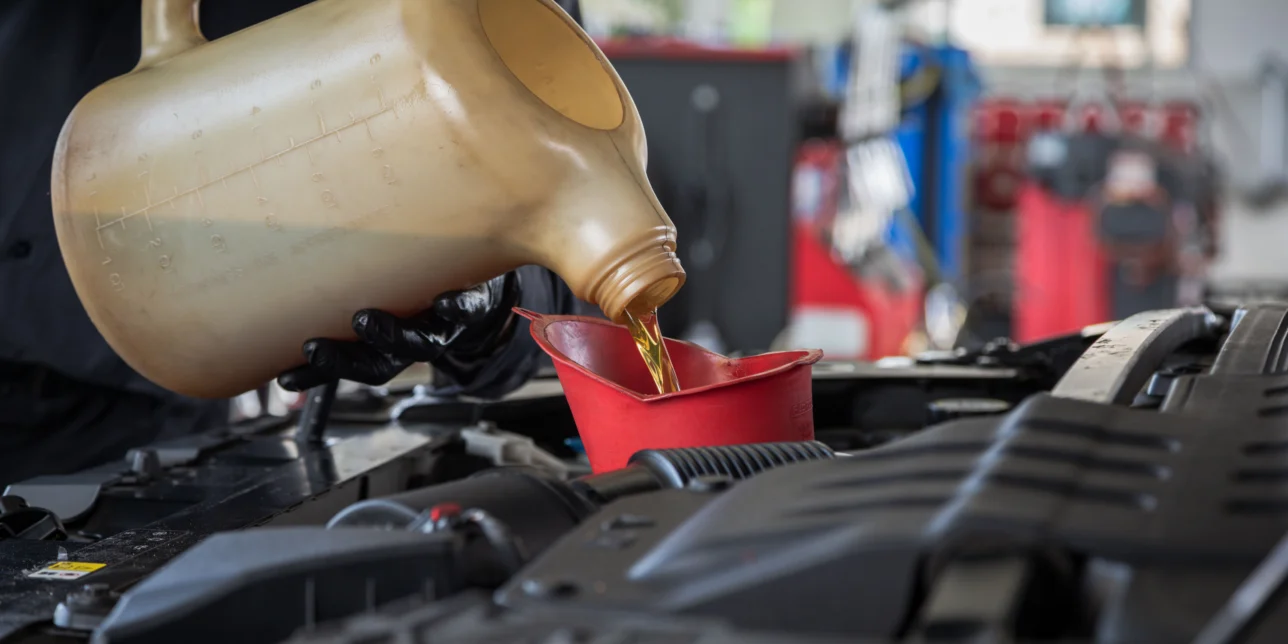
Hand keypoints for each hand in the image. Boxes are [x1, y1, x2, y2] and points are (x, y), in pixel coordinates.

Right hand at [277, 273, 518, 390]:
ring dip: (392, 336)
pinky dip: (457, 308)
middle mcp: (411, 343)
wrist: (483, 288)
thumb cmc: (420, 292)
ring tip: (365, 320)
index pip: (345, 366)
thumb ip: (339, 296)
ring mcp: (441, 327)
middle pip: (379, 364)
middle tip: (315, 348)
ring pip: (420, 345)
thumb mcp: (379, 295)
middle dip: (345, 360)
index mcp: (385, 347)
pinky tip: (443, 302)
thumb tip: (272, 282)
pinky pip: (466, 311)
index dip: (317, 376)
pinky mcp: (472, 305)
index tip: (284, 376)